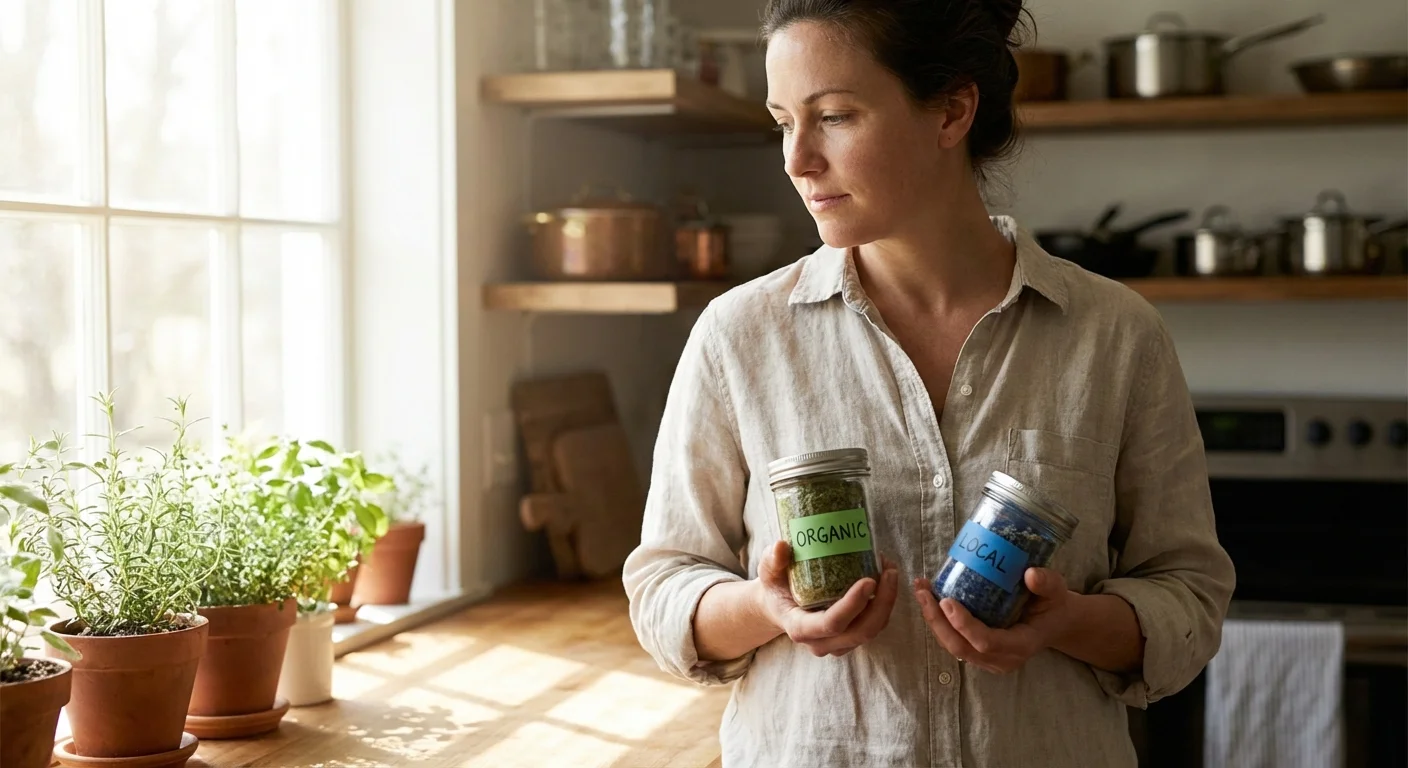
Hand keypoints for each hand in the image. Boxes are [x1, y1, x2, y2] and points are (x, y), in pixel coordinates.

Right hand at [754, 540, 898, 657]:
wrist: (778, 605)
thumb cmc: (775, 587)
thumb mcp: (768, 571)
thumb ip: (772, 560)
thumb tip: (782, 546)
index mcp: (800, 628)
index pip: (831, 623)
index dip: (852, 605)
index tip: (869, 580)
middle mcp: (821, 642)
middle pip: (861, 631)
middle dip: (882, 603)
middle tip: (889, 571)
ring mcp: (837, 644)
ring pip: (872, 630)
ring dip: (887, 602)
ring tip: (889, 569)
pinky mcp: (850, 638)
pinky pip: (874, 625)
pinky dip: (884, 604)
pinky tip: (885, 578)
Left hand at [911, 567, 1076, 673]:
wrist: (1054, 622)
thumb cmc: (1053, 604)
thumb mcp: (1057, 590)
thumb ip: (1047, 583)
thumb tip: (1030, 574)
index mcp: (1021, 645)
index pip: (987, 642)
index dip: (964, 625)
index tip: (947, 600)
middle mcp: (1002, 659)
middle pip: (961, 647)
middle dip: (937, 621)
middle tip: (923, 592)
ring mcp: (989, 660)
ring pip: (952, 646)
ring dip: (933, 620)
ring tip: (921, 590)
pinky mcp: (979, 653)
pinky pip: (953, 641)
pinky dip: (938, 622)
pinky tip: (929, 598)